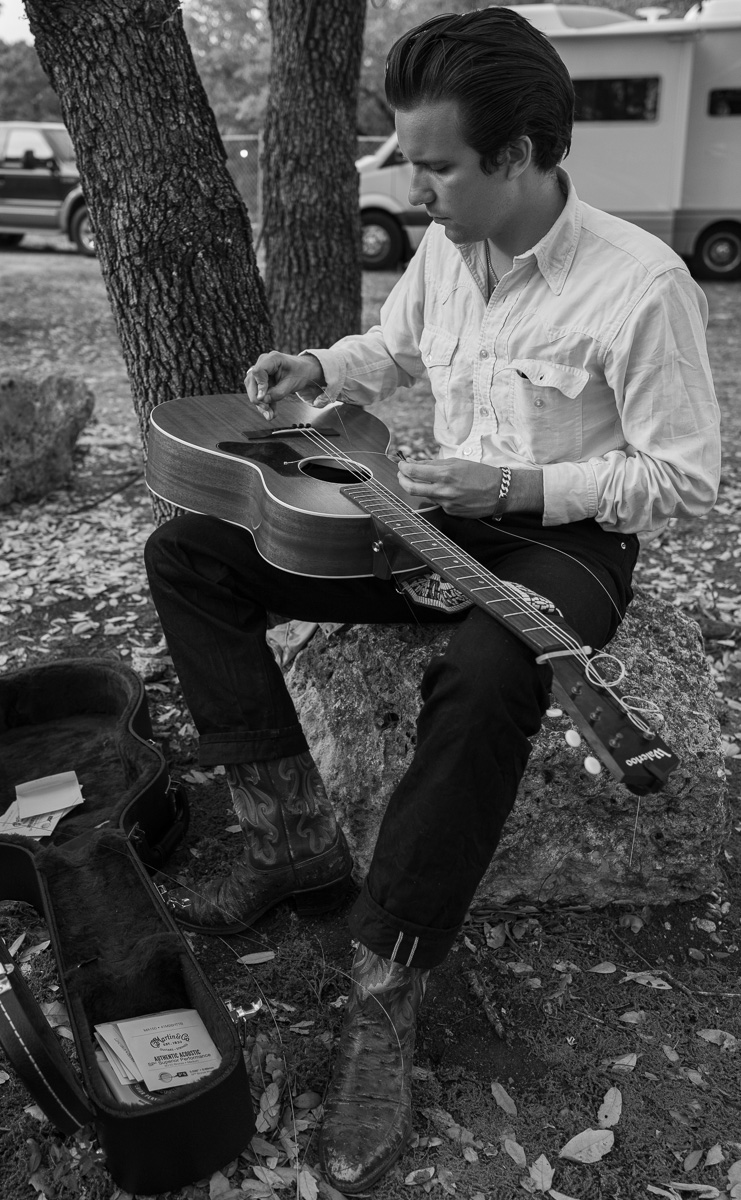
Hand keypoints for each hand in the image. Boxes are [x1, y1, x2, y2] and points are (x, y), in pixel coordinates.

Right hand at [244, 351, 323, 419]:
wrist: (304, 371)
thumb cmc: (300, 373)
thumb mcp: (292, 384)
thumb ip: (278, 392)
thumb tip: (263, 400)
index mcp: (272, 359)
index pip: (258, 371)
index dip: (259, 386)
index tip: (263, 399)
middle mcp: (263, 363)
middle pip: (251, 381)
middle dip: (258, 399)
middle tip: (267, 411)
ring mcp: (260, 372)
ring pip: (253, 389)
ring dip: (261, 404)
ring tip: (270, 416)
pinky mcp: (261, 380)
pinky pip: (258, 393)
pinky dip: (265, 403)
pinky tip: (271, 413)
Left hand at [398, 459, 544, 516]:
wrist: (500, 492)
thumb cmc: (479, 473)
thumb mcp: (457, 462)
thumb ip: (433, 464)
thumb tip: (413, 463)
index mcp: (445, 474)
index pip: (414, 472)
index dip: (403, 467)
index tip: (401, 464)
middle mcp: (444, 491)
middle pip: (411, 488)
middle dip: (402, 480)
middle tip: (402, 474)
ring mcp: (446, 504)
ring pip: (424, 496)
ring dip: (420, 487)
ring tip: (425, 479)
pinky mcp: (451, 512)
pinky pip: (437, 502)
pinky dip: (437, 495)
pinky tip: (447, 490)